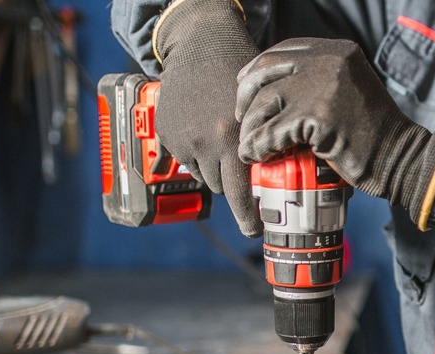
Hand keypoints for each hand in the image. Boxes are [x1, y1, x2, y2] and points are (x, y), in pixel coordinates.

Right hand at [153, 0, 261, 236]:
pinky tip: (201, 129)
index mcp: (232, 139)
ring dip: (211, 166)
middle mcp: (204, 144)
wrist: (203, 43)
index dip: (246, 217)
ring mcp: (181, 140)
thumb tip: (269, 180)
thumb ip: (260, 143)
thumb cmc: (239, 72)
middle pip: (220, 186)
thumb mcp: (259, 109)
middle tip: (239, 163)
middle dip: (231, 179)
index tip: (254, 230)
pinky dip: (192, 152)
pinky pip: (181, 159)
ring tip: (219, 139)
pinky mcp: (165, 133)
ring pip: (201, 174)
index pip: (238, 193)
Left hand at [235, 38, 434, 226]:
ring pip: (264, 101)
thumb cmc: (371, 135)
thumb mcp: (348, 91)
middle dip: (245, 95)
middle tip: (243, 118)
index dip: (256, 70)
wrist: (399, 158)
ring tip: (249, 143)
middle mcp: (329, 60)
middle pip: (266, 70)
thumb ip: (318, 82)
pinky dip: (258, 145)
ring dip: (250, 126)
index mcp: (337, 51)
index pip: (282, 51)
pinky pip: (272, 130)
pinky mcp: (318, 115)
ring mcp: (323, 85)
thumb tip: (272, 91)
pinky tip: (254, 154)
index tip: (245, 88)